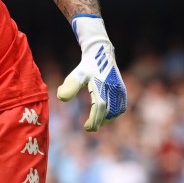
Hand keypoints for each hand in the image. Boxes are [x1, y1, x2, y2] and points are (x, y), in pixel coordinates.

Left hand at [57, 15, 126, 131]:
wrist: (100, 54)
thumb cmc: (85, 67)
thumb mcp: (76, 75)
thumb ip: (69, 86)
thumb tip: (61, 98)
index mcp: (100, 84)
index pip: (99, 106)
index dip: (94, 119)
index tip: (87, 128)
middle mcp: (112, 87)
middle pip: (108, 110)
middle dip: (99, 121)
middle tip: (89, 128)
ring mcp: (119, 89)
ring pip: (116, 110)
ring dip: (107, 118)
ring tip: (96, 122)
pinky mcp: (122, 89)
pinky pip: (121, 105)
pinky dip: (115, 113)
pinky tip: (106, 116)